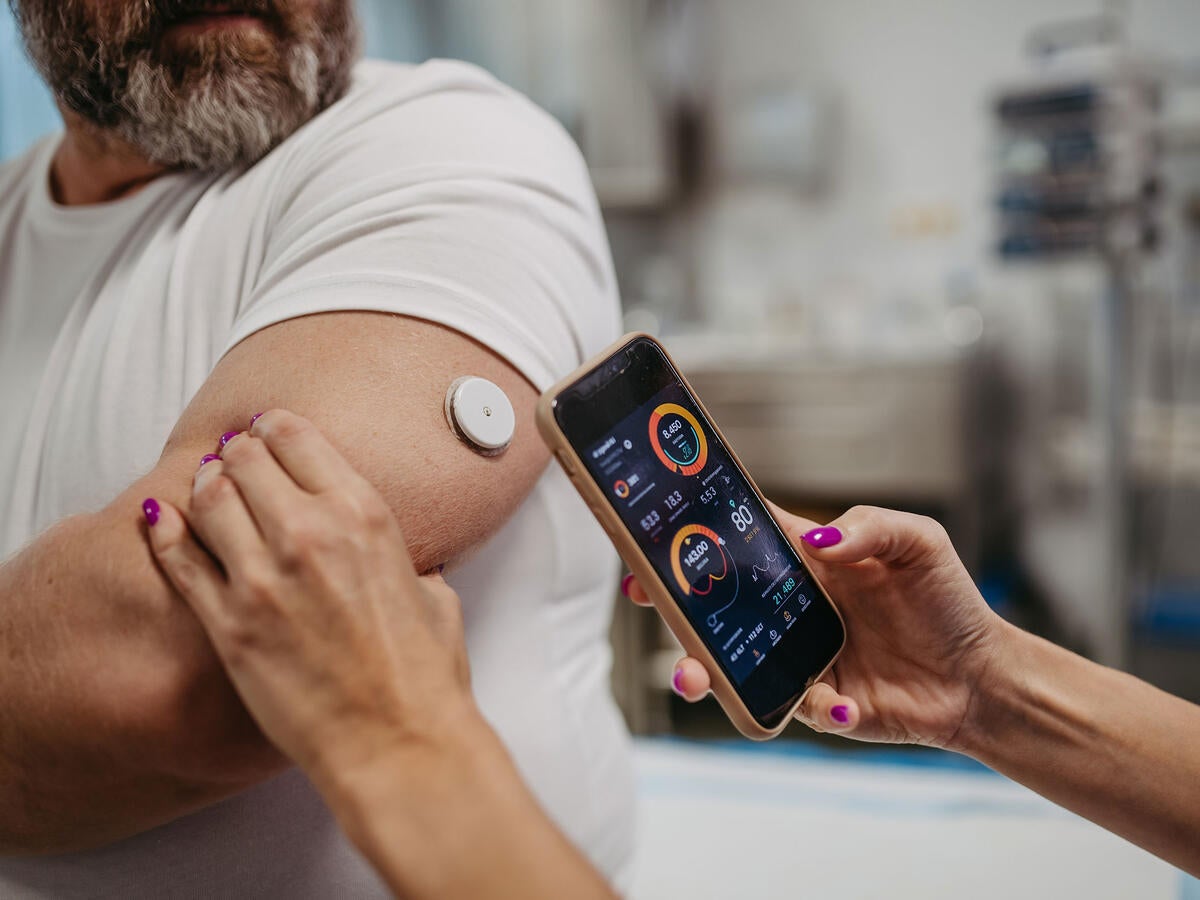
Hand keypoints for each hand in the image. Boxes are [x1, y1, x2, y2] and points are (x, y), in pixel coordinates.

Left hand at [143, 410, 476, 785]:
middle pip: (244, 458)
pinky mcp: (229, 625)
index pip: (297, 436)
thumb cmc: (423, 676)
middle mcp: (310, 534)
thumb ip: (410, 563)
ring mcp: (263, 579)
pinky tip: (159, 520)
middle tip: (234, 460)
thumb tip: (407, 564)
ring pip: (208, 499)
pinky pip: (179, 560)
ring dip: (205, 486)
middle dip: (237, 453)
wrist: (397, 742)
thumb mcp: (435, 594)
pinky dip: (164, 532)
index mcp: (364, 515)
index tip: (266, 432)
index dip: (273, 428)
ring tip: (207, 490)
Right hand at [627, 504, 1010, 749]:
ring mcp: (802, 658)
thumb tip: (818, 541)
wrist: (983, 675)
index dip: (692, 538)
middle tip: (651, 604)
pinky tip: (847, 704)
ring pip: (734, 665)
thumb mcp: (918, 542)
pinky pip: (800, 708)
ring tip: (697, 677)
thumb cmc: (948, 600)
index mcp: (807, 562)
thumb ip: (869, 527)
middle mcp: (793, 609)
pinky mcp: (823, 704)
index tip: (653, 542)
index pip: (737, 541)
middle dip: (675, 607)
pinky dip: (820, 708)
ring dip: (705, 671)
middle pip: (718, 606)